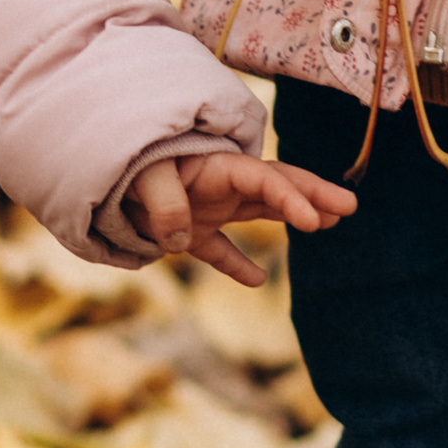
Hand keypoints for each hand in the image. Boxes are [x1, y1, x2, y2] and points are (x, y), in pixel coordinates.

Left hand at [123, 150, 353, 285]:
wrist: (97, 174)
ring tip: (329, 222)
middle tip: (349, 206)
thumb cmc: (124, 168)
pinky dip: (238, 264)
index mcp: (213, 167)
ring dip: (293, 215)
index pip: (262, 178)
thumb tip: (178, 240)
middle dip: (313, 194)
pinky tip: (258, 280)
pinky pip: (220, 249)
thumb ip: (164, 204)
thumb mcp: (141, 179)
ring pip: (261, 210)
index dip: (290, 197)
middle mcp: (219, 185)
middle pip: (276, 185)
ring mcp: (208, 206)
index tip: (315, 220)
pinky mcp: (190, 230)